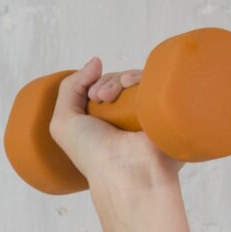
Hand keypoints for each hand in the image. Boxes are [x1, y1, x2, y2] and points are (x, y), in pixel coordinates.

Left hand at [49, 58, 182, 195]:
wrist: (126, 170)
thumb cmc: (92, 153)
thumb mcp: (63, 123)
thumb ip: (69, 88)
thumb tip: (95, 62)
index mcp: (104, 123)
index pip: (103, 89)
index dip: (94, 84)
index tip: (92, 96)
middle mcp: (126, 118)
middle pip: (120, 81)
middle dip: (107, 82)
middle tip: (102, 97)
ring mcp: (147, 113)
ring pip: (138, 80)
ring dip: (122, 78)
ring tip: (117, 92)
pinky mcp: (166, 109)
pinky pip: (158, 82)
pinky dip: (142, 78)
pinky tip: (132, 85)